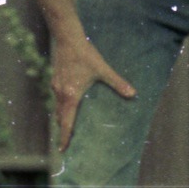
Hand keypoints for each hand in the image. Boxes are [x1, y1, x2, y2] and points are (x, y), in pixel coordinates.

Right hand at [50, 36, 135, 151]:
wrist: (67, 37)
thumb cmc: (85, 54)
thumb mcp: (103, 69)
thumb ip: (117, 83)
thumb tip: (133, 94)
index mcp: (70, 96)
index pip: (66, 122)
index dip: (65, 137)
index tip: (62, 149)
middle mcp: (60, 93)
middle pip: (59, 117)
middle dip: (63, 129)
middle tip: (67, 141)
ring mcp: (55, 86)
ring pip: (56, 107)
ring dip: (61, 118)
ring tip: (67, 125)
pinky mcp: (55, 79)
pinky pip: (56, 98)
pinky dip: (60, 106)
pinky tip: (68, 103)